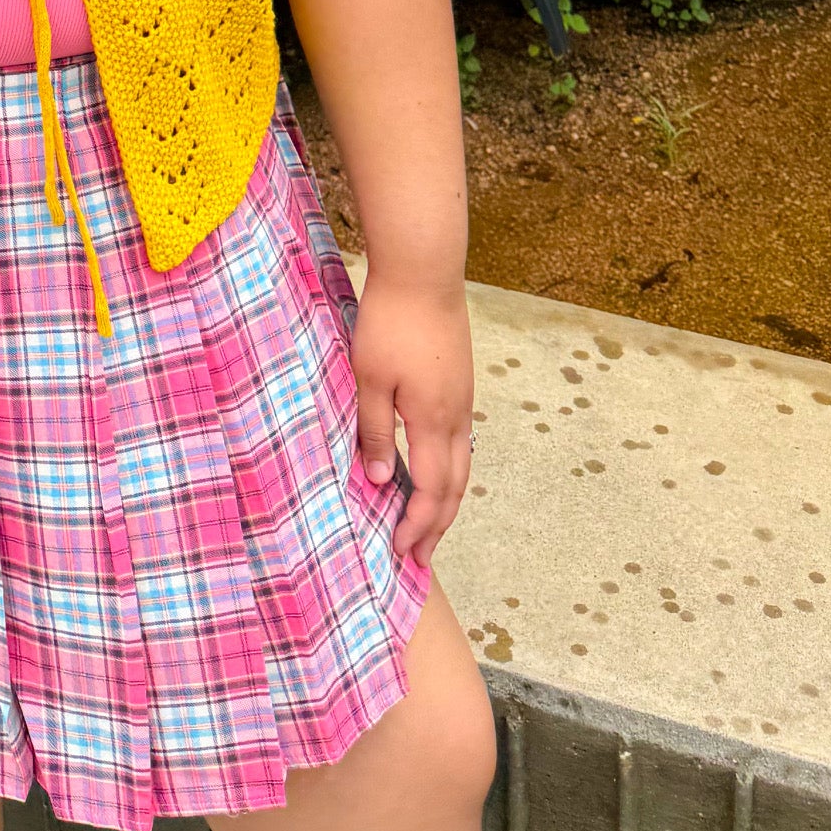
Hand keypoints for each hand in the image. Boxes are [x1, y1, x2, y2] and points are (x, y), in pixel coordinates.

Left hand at [348, 271, 472, 568]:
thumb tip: (381, 482)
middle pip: (455, 487)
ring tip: (428, 524)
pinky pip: (459, 442)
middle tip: (420, 558)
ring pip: (462, 465)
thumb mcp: (368, 377)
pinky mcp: (459, 383)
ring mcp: (463, 399)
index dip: (417, 525)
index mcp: (433, 421)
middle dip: (437, 526)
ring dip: (446, 501)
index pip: (432, 492)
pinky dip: (448, 471)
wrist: (424, 273)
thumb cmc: (390, 322)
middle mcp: (457, 417)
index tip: (401, 552)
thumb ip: (374, 431)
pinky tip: (433, 471)